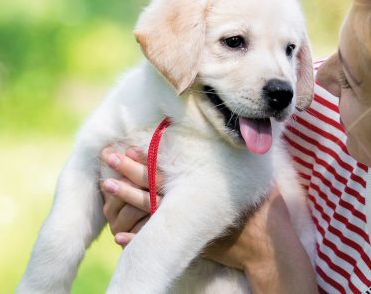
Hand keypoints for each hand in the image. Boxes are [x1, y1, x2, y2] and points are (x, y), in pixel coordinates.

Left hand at [98, 146, 277, 268]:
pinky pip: (156, 243)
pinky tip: (119, 239)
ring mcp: (185, 223)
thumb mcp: (249, 174)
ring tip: (106, 187)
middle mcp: (188, 201)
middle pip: (151, 184)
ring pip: (147, 210)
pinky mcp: (186, 242)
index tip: (126, 146)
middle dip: (126, 170)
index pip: (165, 168)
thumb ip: (233, 155)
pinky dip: (137, 241)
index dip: (144, 158)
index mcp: (199, 184)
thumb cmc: (260, 205)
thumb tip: (229, 128)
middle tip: (107, 156)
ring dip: (125, 200)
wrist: (264, 243)